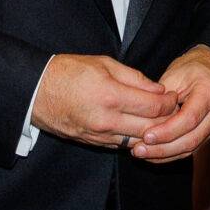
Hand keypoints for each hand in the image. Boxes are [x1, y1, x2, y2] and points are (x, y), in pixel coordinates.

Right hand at [31, 54, 176, 148]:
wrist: (35, 92)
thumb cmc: (69, 72)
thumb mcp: (104, 64)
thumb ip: (135, 78)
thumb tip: (159, 89)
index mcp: (111, 96)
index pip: (153, 107)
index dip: (169, 102)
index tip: (174, 96)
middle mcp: (106, 120)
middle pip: (150, 128)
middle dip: (167, 120)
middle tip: (174, 110)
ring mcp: (99, 135)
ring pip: (138, 140)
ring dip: (153, 132)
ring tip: (161, 120)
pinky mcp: (93, 143)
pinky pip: (122, 145)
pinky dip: (135, 138)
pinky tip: (140, 128)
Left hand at [130, 45, 209, 162]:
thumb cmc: (191, 69)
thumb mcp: (174, 75)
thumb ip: (162, 99)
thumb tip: (144, 120)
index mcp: (209, 93)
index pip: (189, 118)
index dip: (167, 131)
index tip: (146, 136)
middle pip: (191, 139)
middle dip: (163, 148)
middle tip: (138, 149)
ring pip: (190, 148)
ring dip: (164, 154)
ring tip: (140, 152)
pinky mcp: (207, 134)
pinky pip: (189, 149)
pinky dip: (169, 154)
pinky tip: (151, 154)